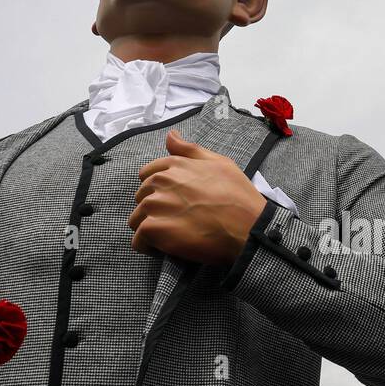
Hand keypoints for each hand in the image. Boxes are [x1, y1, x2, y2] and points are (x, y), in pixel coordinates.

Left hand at [128, 129, 266, 265]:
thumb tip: (170, 136)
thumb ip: (190, 150)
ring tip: (173, 237)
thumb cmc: (239, 197)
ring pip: (137, 219)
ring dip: (150, 229)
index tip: (175, 203)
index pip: (147, 176)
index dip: (159, 191)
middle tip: (178, 222)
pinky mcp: (154, 229)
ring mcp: (155, 205)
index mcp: (174, 165)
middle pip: (141, 198)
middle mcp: (160, 182)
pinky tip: (166, 249)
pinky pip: (139, 241)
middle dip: (154, 210)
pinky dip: (149, 247)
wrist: (248, 228)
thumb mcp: (220, 163)